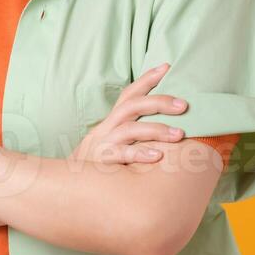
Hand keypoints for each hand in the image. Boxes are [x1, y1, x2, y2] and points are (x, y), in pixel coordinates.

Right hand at [69, 62, 188, 167]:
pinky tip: (158, 155)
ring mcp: (103, 143)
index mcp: (113, 121)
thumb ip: (135, 131)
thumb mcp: (114, 142)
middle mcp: (107, 127)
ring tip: (179, 134)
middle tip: (184, 105)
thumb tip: (169, 126)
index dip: (147, 80)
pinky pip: (121, 154)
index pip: (130, 95)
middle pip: (132, 106)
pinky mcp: (102, 162)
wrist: (71, 186)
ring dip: (156, 129)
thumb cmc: (102, 162)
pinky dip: (140, 153)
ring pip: (129, 129)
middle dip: (159, 102)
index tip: (167, 67)